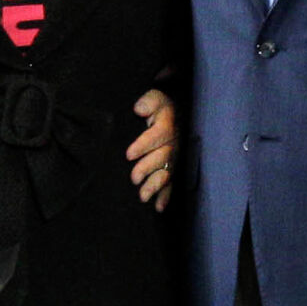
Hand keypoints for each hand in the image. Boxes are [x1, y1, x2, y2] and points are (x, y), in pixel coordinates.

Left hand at [127, 89, 175, 211]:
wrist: (177, 116)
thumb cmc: (160, 108)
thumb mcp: (155, 98)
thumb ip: (148, 101)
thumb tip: (139, 108)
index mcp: (168, 124)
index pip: (158, 134)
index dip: (143, 145)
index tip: (129, 154)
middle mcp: (174, 143)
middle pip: (163, 157)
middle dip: (147, 168)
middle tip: (133, 178)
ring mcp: (176, 158)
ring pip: (167, 173)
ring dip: (155, 185)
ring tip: (142, 196)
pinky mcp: (174, 169)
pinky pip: (172, 184)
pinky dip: (166, 196)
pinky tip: (158, 207)